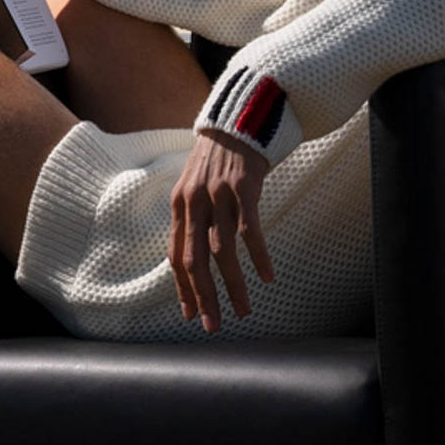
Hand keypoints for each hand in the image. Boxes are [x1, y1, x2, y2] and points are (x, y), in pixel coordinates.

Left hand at [169, 130, 273, 332]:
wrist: (236, 119)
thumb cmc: (217, 159)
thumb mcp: (195, 186)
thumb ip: (193, 217)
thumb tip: (192, 255)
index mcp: (180, 206)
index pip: (177, 256)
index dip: (183, 288)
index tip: (191, 314)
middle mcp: (195, 203)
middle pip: (196, 260)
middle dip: (205, 297)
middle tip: (214, 325)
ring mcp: (219, 196)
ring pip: (223, 252)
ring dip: (233, 285)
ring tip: (245, 309)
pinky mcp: (243, 188)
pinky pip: (250, 231)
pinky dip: (259, 257)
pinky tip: (267, 276)